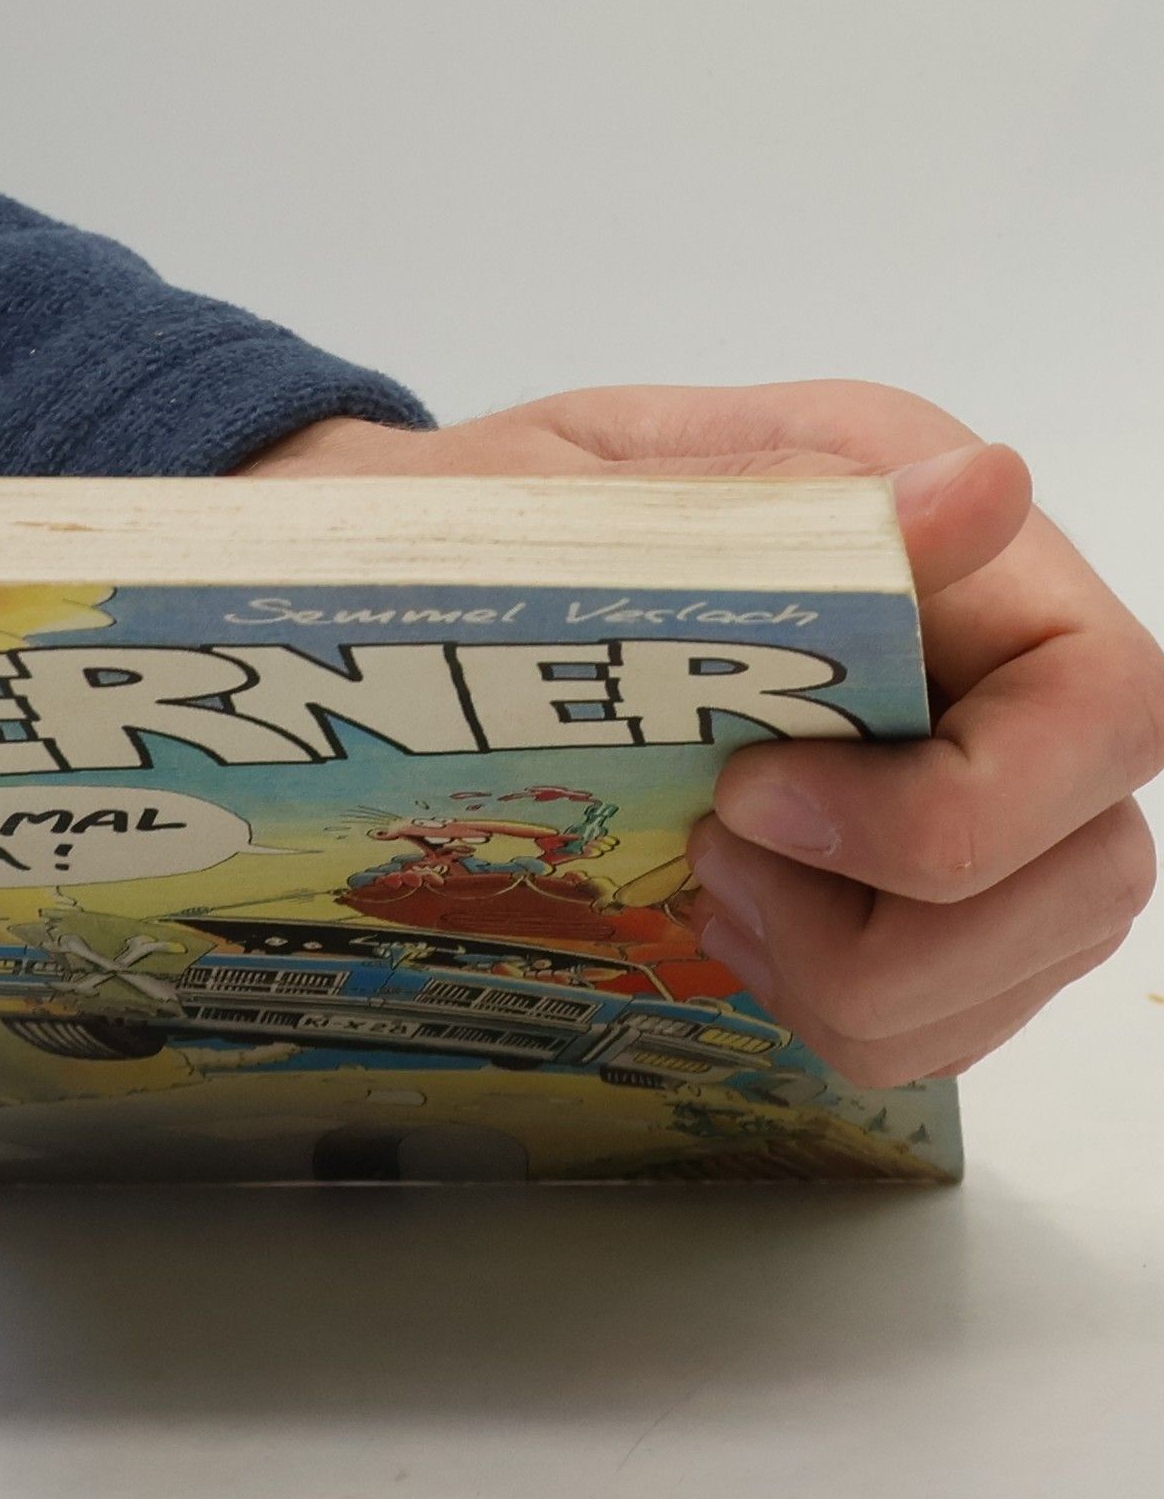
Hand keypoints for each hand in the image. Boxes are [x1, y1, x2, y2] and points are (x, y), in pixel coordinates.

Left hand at [243, 383, 1163, 1084]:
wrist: (405, 591)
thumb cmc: (474, 527)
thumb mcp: (570, 496)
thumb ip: (763, 507)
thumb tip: (986, 488)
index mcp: (929, 539)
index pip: (1100, 703)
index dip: (961, 809)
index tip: (752, 801)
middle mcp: (974, 665)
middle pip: (1091, 868)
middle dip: (899, 933)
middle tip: (714, 859)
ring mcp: (952, 780)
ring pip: (1023, 959)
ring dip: (853, 980)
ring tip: (705, 886)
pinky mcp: (899, 879)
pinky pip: (942, 1010)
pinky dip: (836, 1007)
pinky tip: (726, 926)